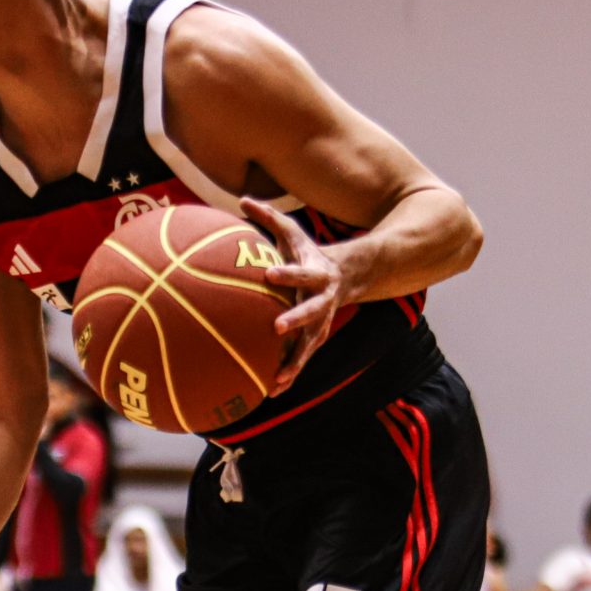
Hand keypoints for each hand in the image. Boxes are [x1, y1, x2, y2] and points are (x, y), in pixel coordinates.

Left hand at [241, 197, 345, 392]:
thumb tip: (242, 199)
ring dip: (295, 361)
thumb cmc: (309, 253)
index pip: (301, 272)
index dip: (288, 273)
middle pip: (312, 311)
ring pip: (310, 343)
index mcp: (316, 273)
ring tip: (276, 378)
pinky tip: (271, 392)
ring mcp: (322, 321)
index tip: (269, 273)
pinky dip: (289, 374)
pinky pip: (303, 358)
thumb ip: (269, 217)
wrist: (347, 276)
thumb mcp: (294, 233)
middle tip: (277, 327)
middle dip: (297, 319)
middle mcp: (323, 299)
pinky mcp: (317, 337)